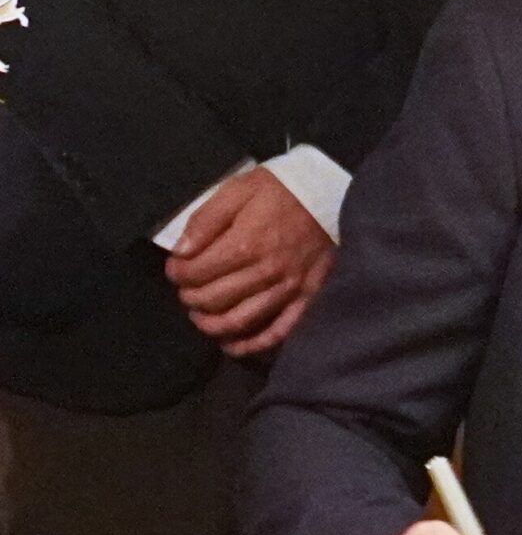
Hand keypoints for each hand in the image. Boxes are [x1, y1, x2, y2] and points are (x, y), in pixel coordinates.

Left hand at [164, 166, 333, 356]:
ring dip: (211, 324)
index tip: (175, 268)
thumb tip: (180, 252)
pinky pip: (278, 332)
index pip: (196, 272)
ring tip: (201, 316)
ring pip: (239, 321)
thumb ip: (206, 219)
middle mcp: (265, 272)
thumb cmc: (282, 190)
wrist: (332, 193)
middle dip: (190, 297)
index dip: (177, 273)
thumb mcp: (239, 189)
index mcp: (245, 244)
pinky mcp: (307, 298)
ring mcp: (288, 289)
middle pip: (213, 299)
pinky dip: (251, 345)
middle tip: (187, 289)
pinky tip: (231, 345)